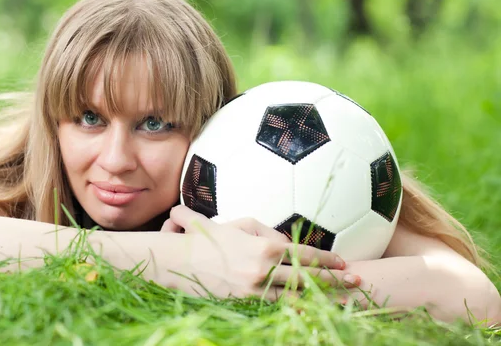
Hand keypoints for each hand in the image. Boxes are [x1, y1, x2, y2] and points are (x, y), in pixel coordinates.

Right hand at [161, 206, 360, 300]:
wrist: (180, 261)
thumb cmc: (210, 238)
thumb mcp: (240, 224)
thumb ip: (267, 230)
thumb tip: (286, 240)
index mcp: (265, 246)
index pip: (305, 253)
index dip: (327, 259)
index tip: (344, 262)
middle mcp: (264, 269)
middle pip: (307, 276)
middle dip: (335, 279)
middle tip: (358, 281)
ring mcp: (255, 290)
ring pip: (296, 297)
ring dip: (322, 299)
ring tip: (343, 303)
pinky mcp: (245, 304)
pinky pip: (276, 309)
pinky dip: (296, 311)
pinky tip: (311, 314)